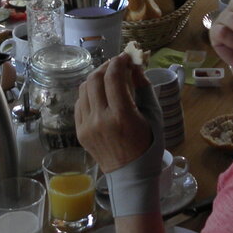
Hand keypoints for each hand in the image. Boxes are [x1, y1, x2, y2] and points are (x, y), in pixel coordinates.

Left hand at [76, 55, 155, 172]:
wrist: (130, 175)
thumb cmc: (147, 145)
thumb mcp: (153, 115)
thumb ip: (144, 88)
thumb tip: (135, 67)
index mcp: (121, 115)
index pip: (113, 77)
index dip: (119, 62)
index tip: (126, 57)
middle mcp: (100, 119)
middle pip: (95, 79)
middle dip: (106, 66)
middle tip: (117, 64)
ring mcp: (86, 126)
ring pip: (84, 89)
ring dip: (96, 78)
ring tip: (108, 76)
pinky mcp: (79, 132)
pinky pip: (79, 104)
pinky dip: (89, 93)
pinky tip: (99, 94)